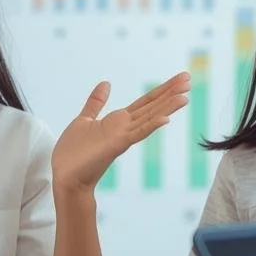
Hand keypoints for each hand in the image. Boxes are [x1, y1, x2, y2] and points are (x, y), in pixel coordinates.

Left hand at [51, 72, 190, 192]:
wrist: (66, 177)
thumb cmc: (73, 153)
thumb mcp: (84, 120)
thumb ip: (96, 102)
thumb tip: (106, 83)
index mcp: (118, 120)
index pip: (146, 101)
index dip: (162, 89)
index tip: (180, 78)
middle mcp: (125, 127)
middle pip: (152, 106)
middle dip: (170, 93)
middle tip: (188, 79)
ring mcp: (123, 137)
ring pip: (149, 119)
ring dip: (167, 108)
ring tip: (185, 97)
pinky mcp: (116, 146)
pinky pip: (137, 134)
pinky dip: (151, 126)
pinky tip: (165, 119)